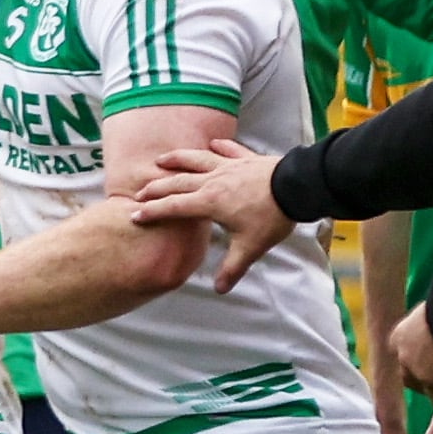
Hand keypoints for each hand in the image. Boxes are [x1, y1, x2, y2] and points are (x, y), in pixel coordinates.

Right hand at [122, 141, 292, 289]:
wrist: (297, 187)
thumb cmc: (271, 217)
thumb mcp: (250, 247)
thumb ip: (233, 268)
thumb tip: (220, 290)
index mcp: (208, 202)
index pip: (173, 207)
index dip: (152, 212)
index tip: (135, 215)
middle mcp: (212, 181)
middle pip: (177, 182)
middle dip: (156, 188)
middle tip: (140, 192)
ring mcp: (228, 167)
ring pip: (196, 160)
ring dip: (177, 159)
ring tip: (162, 159)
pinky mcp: (246, 159)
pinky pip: (229, 150)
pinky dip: (220, 146)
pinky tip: (214, 143)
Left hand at [387, 305, 432, 407]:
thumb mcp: (428, 312)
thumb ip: (426, 325)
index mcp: (397, 338)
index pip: (401, 358)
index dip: (415, 364)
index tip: (426, 366)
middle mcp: (405, 359)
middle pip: (410, 381)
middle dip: (423, 384)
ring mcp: (422, 375)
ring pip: (431, 395)